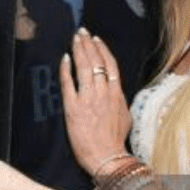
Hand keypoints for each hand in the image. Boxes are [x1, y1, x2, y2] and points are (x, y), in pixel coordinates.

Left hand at [60, 29, 130, 175]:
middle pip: (96, 61)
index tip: (96, 40)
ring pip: (84, 67)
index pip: (110, 65)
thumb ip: (120, 101)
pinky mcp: (74, 108)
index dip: (102, 50)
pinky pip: (69, 83)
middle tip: (81, 32)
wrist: (107, 157)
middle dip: (88, 44)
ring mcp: (88, 99)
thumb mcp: (125, 117)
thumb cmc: (115, 141)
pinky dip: (66, 69)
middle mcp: (103, 93)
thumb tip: (116, 93)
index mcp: (116, 94)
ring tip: (74, 39)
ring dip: (78, 50)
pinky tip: (64, 59)